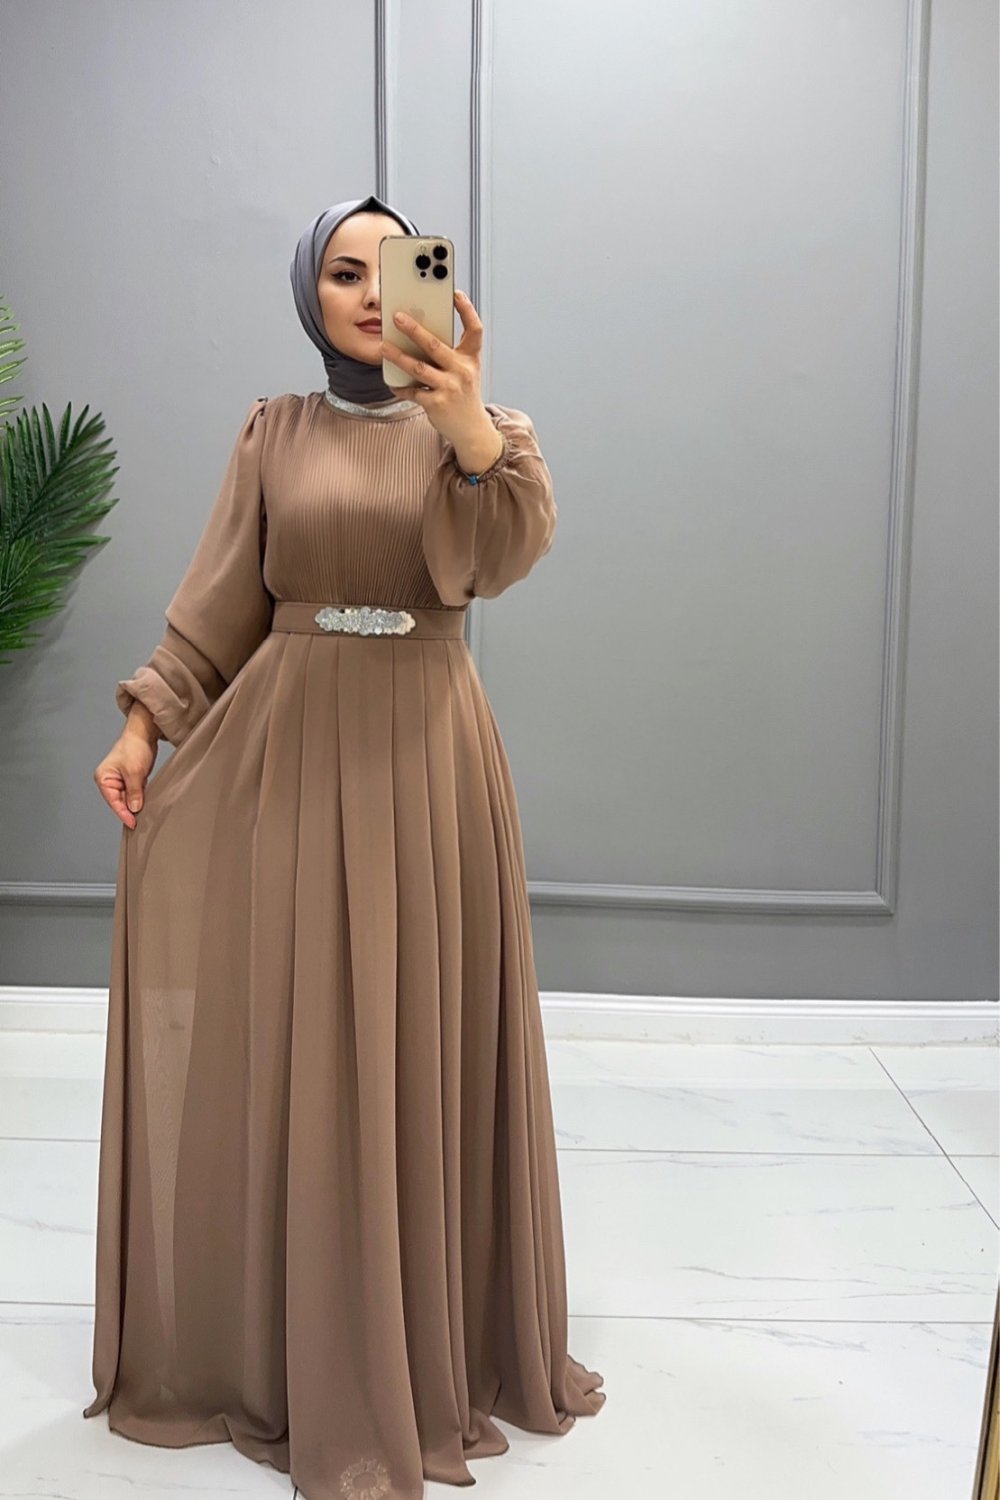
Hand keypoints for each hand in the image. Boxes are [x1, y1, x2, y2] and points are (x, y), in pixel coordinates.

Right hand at [94, 730, 157, 828]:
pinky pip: (134, 793)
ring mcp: (120, 780)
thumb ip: (134, 792)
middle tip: (140, 822)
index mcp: (103, 778)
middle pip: (119, 802)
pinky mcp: (131, 779)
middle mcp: (109, 780)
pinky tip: (145, 805)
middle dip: (129, 811)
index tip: (133, 823)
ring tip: (143, 816)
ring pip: (127, 799)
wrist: (144, 733)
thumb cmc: (134, 747)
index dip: (123, 813)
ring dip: (135, 806)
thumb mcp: (134, 772)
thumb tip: (134, 808)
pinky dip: (139, 799)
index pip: (113, 801)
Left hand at [380, 290, 494, 449]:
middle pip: (435, 345)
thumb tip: (419, 334)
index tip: (455, 294)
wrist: (471, 429)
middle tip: (396, 317)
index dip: (467, 310)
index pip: (474, 330)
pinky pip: (412, 391)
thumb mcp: (465, 371)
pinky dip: (400, 387)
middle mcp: (462, 371)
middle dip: (414, 330)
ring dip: (398, 356)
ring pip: (418, 368)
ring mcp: (449, 388)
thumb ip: (449, 353)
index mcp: (471, 359)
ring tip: (384, 347)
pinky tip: (392, 382)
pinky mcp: (436, 404)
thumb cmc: (464, 395)